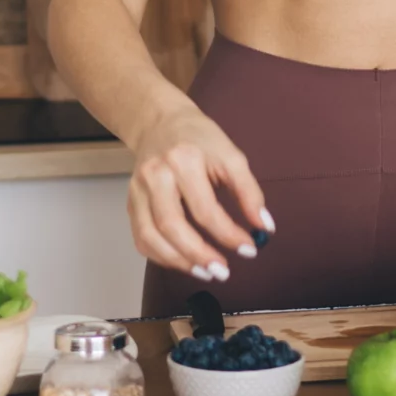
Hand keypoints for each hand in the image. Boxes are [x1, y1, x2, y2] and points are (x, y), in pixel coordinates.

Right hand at [127, 102, 272, 283]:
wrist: (161, 123)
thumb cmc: (199, 139)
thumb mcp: (231, 156)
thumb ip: (249, 192)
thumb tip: (264, 227)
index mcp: (183, 161)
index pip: (205, 208)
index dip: (228, 234)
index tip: (249, 249)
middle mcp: (155, 175)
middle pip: (172, 225)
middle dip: (198, 255)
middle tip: (223, 271)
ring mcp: (138, 190)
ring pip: (150, 237)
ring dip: (178, 262)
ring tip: (205, 272)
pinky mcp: (130, 202)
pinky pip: (141, 238)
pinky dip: (161, 256)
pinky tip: (184, 262)